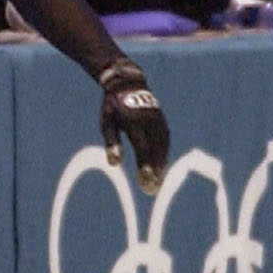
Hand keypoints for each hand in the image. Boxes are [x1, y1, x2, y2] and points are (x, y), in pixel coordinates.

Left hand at [96, 61, 168, 193]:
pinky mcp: (162, 119)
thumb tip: (114, 164)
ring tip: (159, 181)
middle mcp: (149, 121)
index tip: (146, 182)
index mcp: (134, 121)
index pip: (142, 147)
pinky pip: (165, 139)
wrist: (127, 82)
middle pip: (155, 150)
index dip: (144, 165)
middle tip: (152, 190)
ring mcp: (158, 119)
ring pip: (163, 145)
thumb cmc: (112, 106)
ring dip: (161, 164)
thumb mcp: (107, 123)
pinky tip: (162, 165)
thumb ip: (112, 143)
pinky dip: (164, 153)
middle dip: (154, 171)